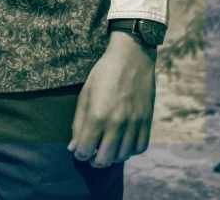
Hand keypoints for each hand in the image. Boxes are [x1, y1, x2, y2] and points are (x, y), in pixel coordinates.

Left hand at [69, 31, 156, 166]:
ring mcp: (133, 124)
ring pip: (122, 157)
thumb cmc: (103, 73)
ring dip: (112, 156)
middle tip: (91, 153)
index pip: (85, 150)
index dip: (80, 154)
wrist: (131, 58)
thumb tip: (73, 147)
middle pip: (104, 159)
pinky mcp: (146, 122)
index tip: (79, 151)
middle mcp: (116, 124)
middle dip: (94, 160)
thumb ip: (79, 123)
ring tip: (106, 147)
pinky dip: (129, 150)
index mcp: (97, 116)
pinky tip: (123, 142)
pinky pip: (139, 148)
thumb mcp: (85, 94)